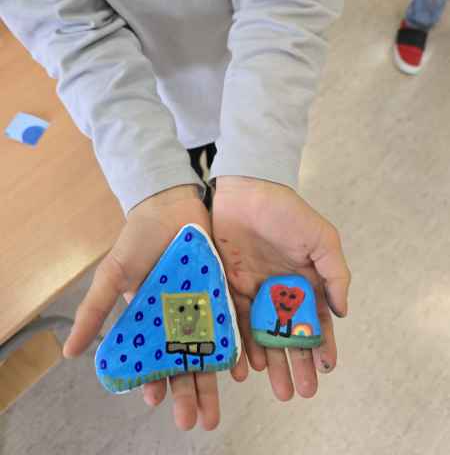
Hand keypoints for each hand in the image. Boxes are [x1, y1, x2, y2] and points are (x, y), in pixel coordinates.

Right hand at [63, 184, 244, 429]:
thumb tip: (67, 353)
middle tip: (197, 421)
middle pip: (186, 362)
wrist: (169, 205)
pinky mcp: (223, 292)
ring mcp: (203, 307)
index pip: (153, 358)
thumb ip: (94, 311)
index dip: (154, 381)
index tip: (156, 401)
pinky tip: (242, 370)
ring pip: (210, 350)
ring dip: (214, 381)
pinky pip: (232, 325)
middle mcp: (178, 319)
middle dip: (190, 393)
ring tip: (217, 410)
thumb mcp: (113, 275)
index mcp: (150, 320)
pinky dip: (236, 348)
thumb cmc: (137, 240)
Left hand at [212, 176, 350, 400]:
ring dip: (271, 362)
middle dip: (296, 364)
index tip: (326, 369)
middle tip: (300, 392)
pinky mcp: (230, 287)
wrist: (244, 191)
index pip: (317, 321)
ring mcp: (255, 291)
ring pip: (264, 334)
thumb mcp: (321, 238)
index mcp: (306, 280)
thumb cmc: (286, 212)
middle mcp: (281, 291)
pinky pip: (236, 322)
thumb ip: (335, 273)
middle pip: (290, 335)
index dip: (322, 346)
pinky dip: (241, 345)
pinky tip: (246, 367)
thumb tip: (343, 312)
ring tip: (278, 389)